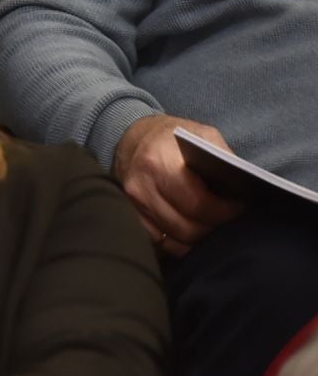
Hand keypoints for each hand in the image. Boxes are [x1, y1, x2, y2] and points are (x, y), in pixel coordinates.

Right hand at [112, 114, 244, 253]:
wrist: (132, 137)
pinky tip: (196, 233)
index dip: (224, 212)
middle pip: (187, 227)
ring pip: (176, 238)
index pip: (197, 203)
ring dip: (200, 238)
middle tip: (231, 221)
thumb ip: (222, 157)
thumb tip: (245, 186)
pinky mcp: (133, 216)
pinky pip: (162, 242)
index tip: (240, 208)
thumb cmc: (170, 136)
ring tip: (216, 226)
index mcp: (160, 162)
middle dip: (214, 228)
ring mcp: (135, 204)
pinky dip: (182, 243)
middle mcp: (142, 186)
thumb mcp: (200, 133)